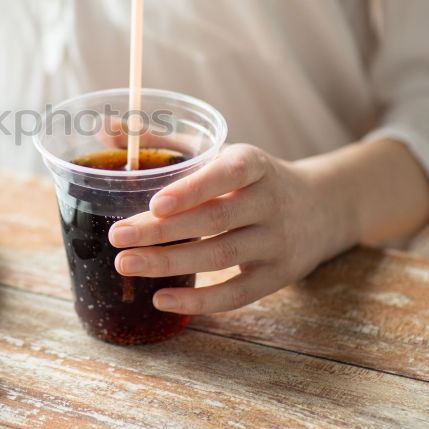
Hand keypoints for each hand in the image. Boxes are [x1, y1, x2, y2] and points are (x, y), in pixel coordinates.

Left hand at [108, 144, 358, 313]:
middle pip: (213, 219)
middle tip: (117, 237)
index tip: (154, 204)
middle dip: (161, 231)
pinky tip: (161, 299)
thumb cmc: (251, 179)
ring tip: (125, 264)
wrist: (321, 208)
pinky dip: (199, 300)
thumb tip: (107, 128)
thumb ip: (166, 142)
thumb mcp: (221, 152)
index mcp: (254, 163)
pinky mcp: (278, 275)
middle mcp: (270, 201)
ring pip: (220, 256)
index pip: (227, 173)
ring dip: (169, 263)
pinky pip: (236, 293)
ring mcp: (276, 241)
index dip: (192, 189)